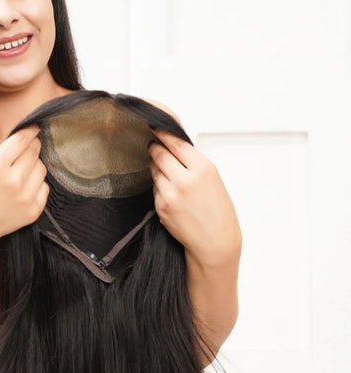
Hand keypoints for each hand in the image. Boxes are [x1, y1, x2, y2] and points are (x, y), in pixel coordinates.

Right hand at [0, 125, 48, 250]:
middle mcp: (13, 180)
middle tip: (25, 150)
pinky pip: (44, 187)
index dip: (30, 131)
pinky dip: (36, 185)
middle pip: (34, 152)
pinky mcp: (33, 210)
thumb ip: (2, 151)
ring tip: (20, 173)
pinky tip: (23, 189)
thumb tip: (26, 138)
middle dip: (31, 148)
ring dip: (34, 167)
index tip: (34, 128)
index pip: (22, 139)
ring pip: (42, 168)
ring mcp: (25, 197)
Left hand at [148, 131, 241, 267]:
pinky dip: (159, 187)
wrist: (214, 242)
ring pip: (154, 170)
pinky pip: (154, 188)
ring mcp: (170, 193)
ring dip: (157, 168)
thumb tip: (175, 149)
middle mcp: (185, 179)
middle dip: (155, 148)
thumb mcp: (214, 180)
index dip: (163, 134)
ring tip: (169, 175)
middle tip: (154, 146)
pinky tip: (171, 194)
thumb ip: (194, 164)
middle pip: (159, 153)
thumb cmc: (219, 213)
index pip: (176, 143)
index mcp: (203, 169)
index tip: (157, 129)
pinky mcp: (161, 206)